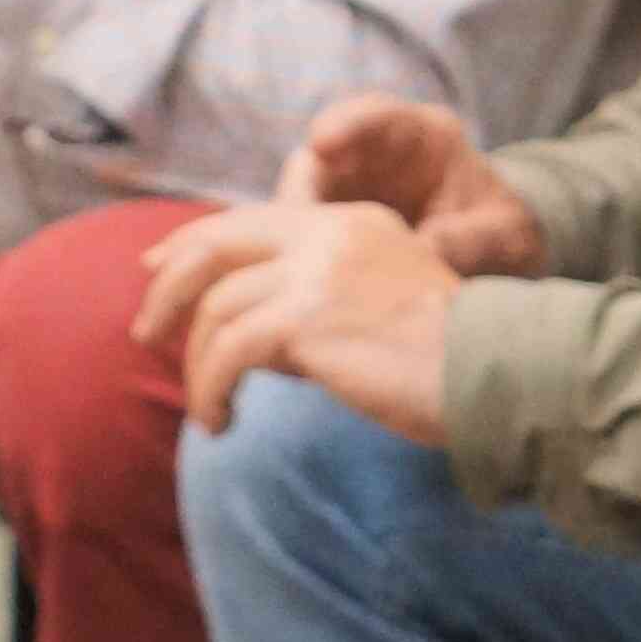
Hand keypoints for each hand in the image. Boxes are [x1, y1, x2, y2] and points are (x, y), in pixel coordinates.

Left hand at [132, 198, 462, 441]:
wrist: (496, 374)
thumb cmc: (450, 361)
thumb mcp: (381, 308)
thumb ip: (317, 304)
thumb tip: (249, 339)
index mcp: (348, 222)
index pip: (247, 220)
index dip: (191, 243)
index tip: (155, 270)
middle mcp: (328, 233)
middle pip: (214, 245)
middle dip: (168, 290)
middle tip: (144, 332)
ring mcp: (316, 271)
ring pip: (215, 307)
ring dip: (198, 365)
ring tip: (208, 410)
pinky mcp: (307, 318)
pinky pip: (228, 352)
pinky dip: (211, 390)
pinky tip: (221, 422)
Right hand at [284, 96, 544, 277]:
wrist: (500, 253)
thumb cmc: (507, 232)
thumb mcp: (505, 236)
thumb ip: (472, 240)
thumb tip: (427, 251)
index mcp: (425, 139)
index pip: (377, 117)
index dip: (345, 125)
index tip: (321, 142)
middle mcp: (376, 158)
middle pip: (321, 161)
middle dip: (304, 195)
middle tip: (291, 231)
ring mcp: (350, 192)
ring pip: (301, 204)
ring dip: (291, 237)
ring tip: (291, 271)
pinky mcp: (335, 228)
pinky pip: (303, 241)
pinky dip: (298, 263)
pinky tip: (300, 291)